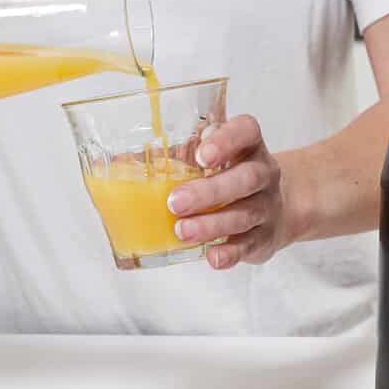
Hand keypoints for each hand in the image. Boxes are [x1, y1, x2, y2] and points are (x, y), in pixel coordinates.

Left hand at [165, 113, 291, 270]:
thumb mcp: (212, 158)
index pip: (246, 131)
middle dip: (210, 191)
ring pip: (245, 214)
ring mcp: (266, 206)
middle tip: (175, 202)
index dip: (226, 141)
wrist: (275, 208)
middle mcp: (263, 172)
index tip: (201, 155)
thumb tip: (113, 163)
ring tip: (181, 230)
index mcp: (247, 145)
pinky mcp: (263, 237)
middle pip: (247, 178)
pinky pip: (249, 245)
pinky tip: (211, 256)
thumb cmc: (228, 176)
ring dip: (211, 224)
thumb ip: (176, 154)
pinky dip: (230, 252)